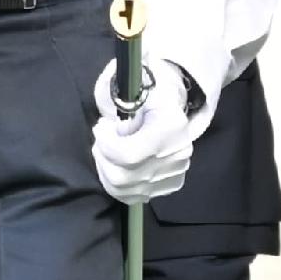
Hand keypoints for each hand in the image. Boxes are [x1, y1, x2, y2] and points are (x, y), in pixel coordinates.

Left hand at [88, 59, 213, 205]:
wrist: (169, 104)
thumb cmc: (146, 93)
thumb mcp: (129, 83)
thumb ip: (116, 88)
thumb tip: (111, 95)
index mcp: (171, 126)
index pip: (127, 154)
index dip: (105, 144)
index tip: (102, 127)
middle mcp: (178, 152)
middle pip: (122, 176)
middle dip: (102, 156)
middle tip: (104, 137)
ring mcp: (177, 171)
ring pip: (124, 189)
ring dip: (107, 169)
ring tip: (111, 149)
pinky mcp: (172, 184)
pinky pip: (134, 196)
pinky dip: (117, 183)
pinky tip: (118, 164)